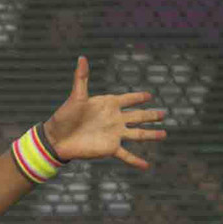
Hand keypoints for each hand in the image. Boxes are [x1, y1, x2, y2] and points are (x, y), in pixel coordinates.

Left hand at [44, 56, 166, 169]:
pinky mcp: (110, 148)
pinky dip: (136, 161)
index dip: (138, 97)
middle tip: (163, 114)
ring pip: (138, 134)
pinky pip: (126, 155)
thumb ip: (82, 77)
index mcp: (108, 104)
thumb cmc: (65, 116)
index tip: (149, 96)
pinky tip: (146, 166)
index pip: (128, 99)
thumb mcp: (76, 95)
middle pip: (138, 116)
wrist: (57, 139)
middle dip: (151, 115)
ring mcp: (114, 134)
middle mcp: (114, 119)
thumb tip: (82, 57)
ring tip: (164, 134)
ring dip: (151, 134)